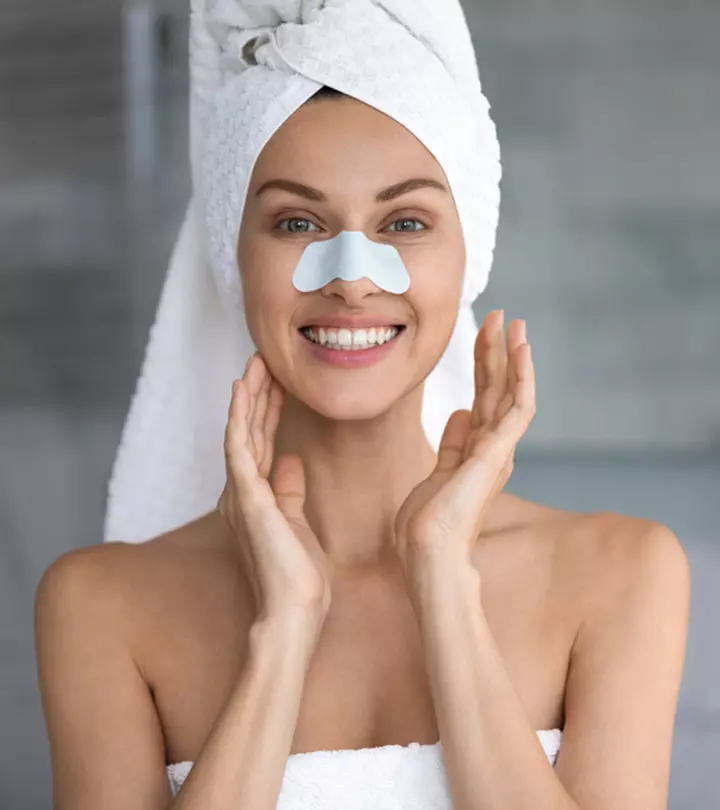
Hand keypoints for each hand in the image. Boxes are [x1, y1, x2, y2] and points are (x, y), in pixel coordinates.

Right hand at [217, 352, 331, 627]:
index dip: (268, 411)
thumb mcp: (298, 523)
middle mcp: (242, 493)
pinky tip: (243, 388)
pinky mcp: (247, 498)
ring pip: (242, 432)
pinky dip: (239, 415)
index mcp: (255, 499)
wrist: (295, 612)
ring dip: (247, 396)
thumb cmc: (299, 576)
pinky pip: (239, 447)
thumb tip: (290, 459)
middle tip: (264, 360)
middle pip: (249, 432)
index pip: (260, 444)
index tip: (279, 383)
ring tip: (254, 362)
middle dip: (257, 395)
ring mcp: (241, 494)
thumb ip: (289, 491)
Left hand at [393, 310, 534, 587]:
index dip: (485, 365)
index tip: (483, 334)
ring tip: (516, 324)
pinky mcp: (497, 454)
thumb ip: (453, 445)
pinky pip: (516, 408)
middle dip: (500, 352)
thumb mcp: (437, 473)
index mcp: (478, 451)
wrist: (426, 555)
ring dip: (515, 357)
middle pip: (500, 390)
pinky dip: (521, 378)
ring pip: (514, 393)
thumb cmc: (428, 525)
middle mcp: (493, 448)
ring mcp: (498, 451)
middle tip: (504, 316)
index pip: (485, 398)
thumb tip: (459, 414)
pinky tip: (520, 352)